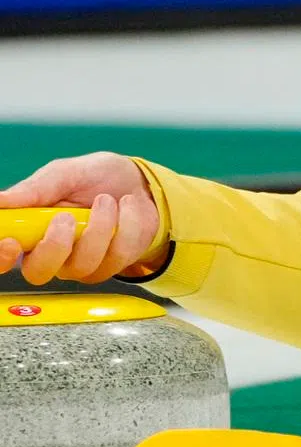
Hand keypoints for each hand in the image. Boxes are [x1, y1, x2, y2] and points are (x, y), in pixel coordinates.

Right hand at [0, 153, 164, 285]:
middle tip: (67, 217)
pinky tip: (127, 206)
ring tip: (107, 199)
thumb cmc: (96, 178)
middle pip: (38, 272)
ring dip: (100, 226)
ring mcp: (83, 262)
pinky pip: (118, 255)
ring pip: (83, 265)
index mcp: (31, 230)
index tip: (11, 243)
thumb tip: (0, 199)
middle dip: (55, 246)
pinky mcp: (113, 264)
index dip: (1, 257)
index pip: (4, 257)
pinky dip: (127, 224)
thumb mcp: (66, 173)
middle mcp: (52, 252)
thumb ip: (36, 188)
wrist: (141, 181)